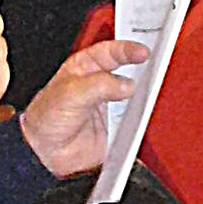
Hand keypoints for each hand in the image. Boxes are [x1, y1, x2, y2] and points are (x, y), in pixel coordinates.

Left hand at [19, 39, 149, 178]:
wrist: (44, 153)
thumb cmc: (46, 119)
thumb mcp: (71, 94)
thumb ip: (100, 86)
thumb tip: (127, 85)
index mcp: (85, 67)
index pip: (110, 52)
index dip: (127, 50)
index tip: (143, 52)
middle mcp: (100, 84)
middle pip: (127, 71)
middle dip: (142, 68)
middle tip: (157, 66)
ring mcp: (109, 105)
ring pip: (135, 94)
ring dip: (145, 94)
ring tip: (155, 91)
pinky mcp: (116, 126)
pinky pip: (135, 120)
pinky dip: (143, 118)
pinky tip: (147, 115)